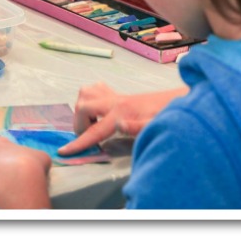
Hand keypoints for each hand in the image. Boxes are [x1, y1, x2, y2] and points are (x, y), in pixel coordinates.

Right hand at [57, 82, 187, 155]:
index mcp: (121, 113)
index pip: (94, 130)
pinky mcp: (118, 93)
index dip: (78, 143)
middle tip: (88, 136)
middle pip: (82, 107)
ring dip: (82, 108)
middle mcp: (114, 101)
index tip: (63, 151)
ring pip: (85, 93)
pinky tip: (100, 110)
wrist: (177, 101)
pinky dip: (91, 98)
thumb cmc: (167, 116)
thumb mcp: (156, 126)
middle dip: (78, 124)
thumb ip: (137, 126)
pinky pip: (95, 89)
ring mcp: (115, 95)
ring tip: (93, 122)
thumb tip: (119, 125)